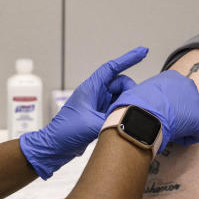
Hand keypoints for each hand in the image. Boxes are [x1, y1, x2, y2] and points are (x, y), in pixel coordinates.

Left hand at [19, 46, 147, 178]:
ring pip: (119, 96)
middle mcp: (94, 93)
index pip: (112, 68)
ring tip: (126, 116)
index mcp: (90, 89)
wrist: (55, 147)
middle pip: (120, 83)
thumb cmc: (66, 132)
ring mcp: (97, 104)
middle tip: (134, 106)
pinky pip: (116, 107)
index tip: (143, 52)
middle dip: (130, 91)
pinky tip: (124, 121)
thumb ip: (113, 118)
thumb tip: (132, 115)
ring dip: (126, 103)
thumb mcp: (92, 124)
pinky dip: (122, 111)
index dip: (129, 58)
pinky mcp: (98, 114)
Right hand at [110, 71, 198, 148]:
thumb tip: (141, 101)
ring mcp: (196, 101)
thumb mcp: (138, 90)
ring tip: (167, 129)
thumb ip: (148, 94)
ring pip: (192, 118)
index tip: (161, 112)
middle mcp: (187, 84)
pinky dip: (185, 138)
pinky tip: (172, 137)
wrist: (141, 115)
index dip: (168, 105)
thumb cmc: (135, 105)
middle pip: (187, 103)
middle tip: (165, 122)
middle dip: (178, 114)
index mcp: (172, 76)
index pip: (176, 92)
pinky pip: (195, 133)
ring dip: (182, 125)